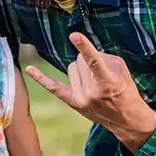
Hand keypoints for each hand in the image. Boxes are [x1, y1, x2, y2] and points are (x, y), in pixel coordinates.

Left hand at [26, 32, 155, 150]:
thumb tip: (82, 52)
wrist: (126, 120)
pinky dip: (41, 77)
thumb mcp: (121, 71)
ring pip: (71, 68)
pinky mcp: (71, 102)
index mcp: (107, 82)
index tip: (74, 35)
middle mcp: (91, 92)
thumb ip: (102, 58)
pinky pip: (52, 87)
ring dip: (80, 70)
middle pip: (80, 61)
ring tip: (94, 82)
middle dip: (89, 62)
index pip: (94, 61)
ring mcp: (79, 98)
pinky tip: (29, 68)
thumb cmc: (125, 91)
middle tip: (101, 75)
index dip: (84, 47)